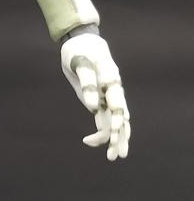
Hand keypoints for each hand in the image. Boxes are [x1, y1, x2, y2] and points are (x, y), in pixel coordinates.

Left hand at [60, 33, 129, 161]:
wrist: (82, 43)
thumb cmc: (80, 50)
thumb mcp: (80, 61)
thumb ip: (87, 82)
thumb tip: (93, 107)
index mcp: (111, 79)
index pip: (117, 102)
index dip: (116, 116)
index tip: (112, 129)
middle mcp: (113, 90)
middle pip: (120, 117)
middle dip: (120, 136)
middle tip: (117, 155)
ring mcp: (108, 97)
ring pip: (115, 122)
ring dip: (115, 139)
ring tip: (112, 157)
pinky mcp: (101, 101)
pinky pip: (104, 119)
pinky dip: (101, 132)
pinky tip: (91, 142)